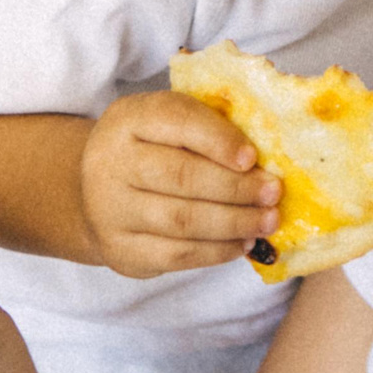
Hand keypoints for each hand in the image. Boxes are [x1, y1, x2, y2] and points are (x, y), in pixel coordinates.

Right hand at [78, 92, 280, 276]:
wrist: (100, 192)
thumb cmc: (154, 151)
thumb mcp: (171, 126)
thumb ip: (210, 129)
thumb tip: (266, 159)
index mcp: (129, 118)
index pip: (176, 121)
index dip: (218, 139)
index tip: (253, 157)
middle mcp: (110, 161)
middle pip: (181, 176)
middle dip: (236, 187)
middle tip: (273, 193)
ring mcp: (110, 209)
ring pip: (182, 220)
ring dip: (234, 222)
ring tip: (267, 221)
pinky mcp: (120, 249)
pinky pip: (177, 254)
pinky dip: (218, 251)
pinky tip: (243, 243)